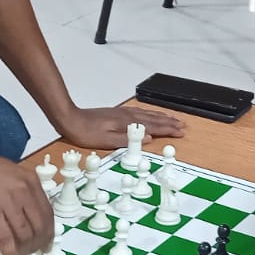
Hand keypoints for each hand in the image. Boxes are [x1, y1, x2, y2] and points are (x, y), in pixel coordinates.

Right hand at [0, 147, 53, 254]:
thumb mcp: (11, 174)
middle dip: (39, 243)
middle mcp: (24, 191)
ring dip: (25, 250)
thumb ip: (22, 192)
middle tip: (36, 253)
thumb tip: (27, 216)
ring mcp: (8, 202)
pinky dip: (10, 253)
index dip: (49, 232)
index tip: (47, 243)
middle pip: (39, 225)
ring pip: (24, 233)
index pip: (48, 212)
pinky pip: (5, 238)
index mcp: (30, 182)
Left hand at [57, 104, 185, 148]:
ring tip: (173, 119)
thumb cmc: (86, 133)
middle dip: (170, 122)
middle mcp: (128, 116)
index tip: (181, 132)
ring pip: (148, 114)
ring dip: (162, 117)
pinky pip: (140, 112)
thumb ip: (128, 140)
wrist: (71, 119)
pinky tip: (150, 115)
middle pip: (154, 119)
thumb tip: (149, 139)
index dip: (168, 130)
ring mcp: (123, 113)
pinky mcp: (117, 112)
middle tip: (183, 125)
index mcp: (127, 124)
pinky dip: (150, 114)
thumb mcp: (106, 141)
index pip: (153, 127)